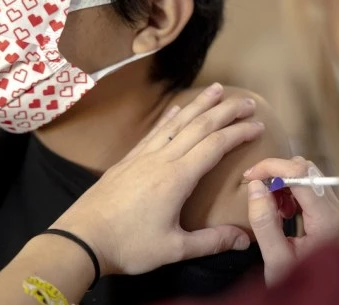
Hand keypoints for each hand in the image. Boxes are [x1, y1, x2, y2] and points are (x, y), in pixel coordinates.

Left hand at [52, 83, 264, 275]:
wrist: (81, 239)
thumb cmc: (127, 245)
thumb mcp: (174, 249)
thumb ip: (211, 242)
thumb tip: (245, 239)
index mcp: (176, 178)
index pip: (214, 145)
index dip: (238, 133)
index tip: (257, 125)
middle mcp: (161, 159)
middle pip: (199, 126)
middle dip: (225, 111)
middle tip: (247, 101)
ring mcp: (142, 156)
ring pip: (177, 122)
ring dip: (198, 105)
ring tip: (216, 89)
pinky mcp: (128, 160)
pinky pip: (154, 131)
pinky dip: (169, 117)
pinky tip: (176, 108)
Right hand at [244, 157, 338, 285]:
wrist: (325, 301)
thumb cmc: (302, 284)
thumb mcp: (276, 259)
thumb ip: (265, 222)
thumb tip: (255, 186)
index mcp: (327, 220)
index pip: (301, 174)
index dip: (272, 167)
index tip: (249, 176)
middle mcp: (338, 209)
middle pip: (307, 170)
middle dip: (277, 174)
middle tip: (257, 191)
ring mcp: (338, 210)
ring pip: (309, 176)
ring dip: (284, 182)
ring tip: (271, 206)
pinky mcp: (334, 213)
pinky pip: (311, 188)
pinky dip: (292, 191)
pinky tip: (282, 211)